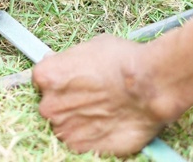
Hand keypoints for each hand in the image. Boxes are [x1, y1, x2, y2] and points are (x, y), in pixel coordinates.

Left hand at [32, 34, 167, 156]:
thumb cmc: (125, 61)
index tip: (73, 82)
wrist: (150, 85)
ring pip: (66, 125)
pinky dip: (91, 136)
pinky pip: (80, 141)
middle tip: (93, 97)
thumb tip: (68, 66)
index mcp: (47, 76)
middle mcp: (48, 105)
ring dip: (80, 120)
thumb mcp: (93, 46)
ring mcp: (63, 129)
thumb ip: (72, 61)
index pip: (42, 80)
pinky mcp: (79, 147)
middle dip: (69, 102)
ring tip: (105, 111)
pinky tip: (108, 124)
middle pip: (51, 105)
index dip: (61, 81)